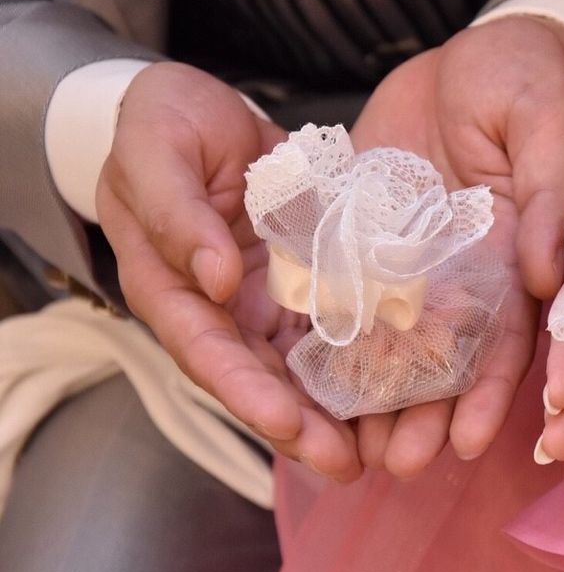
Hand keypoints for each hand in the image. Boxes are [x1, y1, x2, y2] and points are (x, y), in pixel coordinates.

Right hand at [96, 62, 361, 480]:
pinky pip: (335, 326)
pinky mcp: (303, 281)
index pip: (206, 352)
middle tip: (349, 465)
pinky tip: (400, 387)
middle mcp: (219, 307)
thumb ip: (176, 212)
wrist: (199, 107)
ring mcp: (262, 299)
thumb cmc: (163, 123)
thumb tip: (214, 278)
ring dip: (335, 411)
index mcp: (170, 286)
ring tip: (382, 448)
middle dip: (301, 426)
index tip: (286, 424)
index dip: (245, 393)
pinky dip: (361, 360)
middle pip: (258, 378)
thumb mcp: (155, 149)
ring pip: (299, 366)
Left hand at [349, 16, 563, 477]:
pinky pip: (352, 293)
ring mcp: (419, 261)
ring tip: (353, 449)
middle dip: (430, 414)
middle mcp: (470, 273)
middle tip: (401, 465)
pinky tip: (311, 382)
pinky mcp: (372, 238)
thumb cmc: (528, 83)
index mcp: (520, 257)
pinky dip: (336, 338)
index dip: (497, 392)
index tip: (476, 443)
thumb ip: (548, 198)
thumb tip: (544, 275)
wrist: (474, 55)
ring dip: (380, 397)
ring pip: (398, 340)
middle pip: (452, 357)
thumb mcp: (545, 130)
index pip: (514, 338)